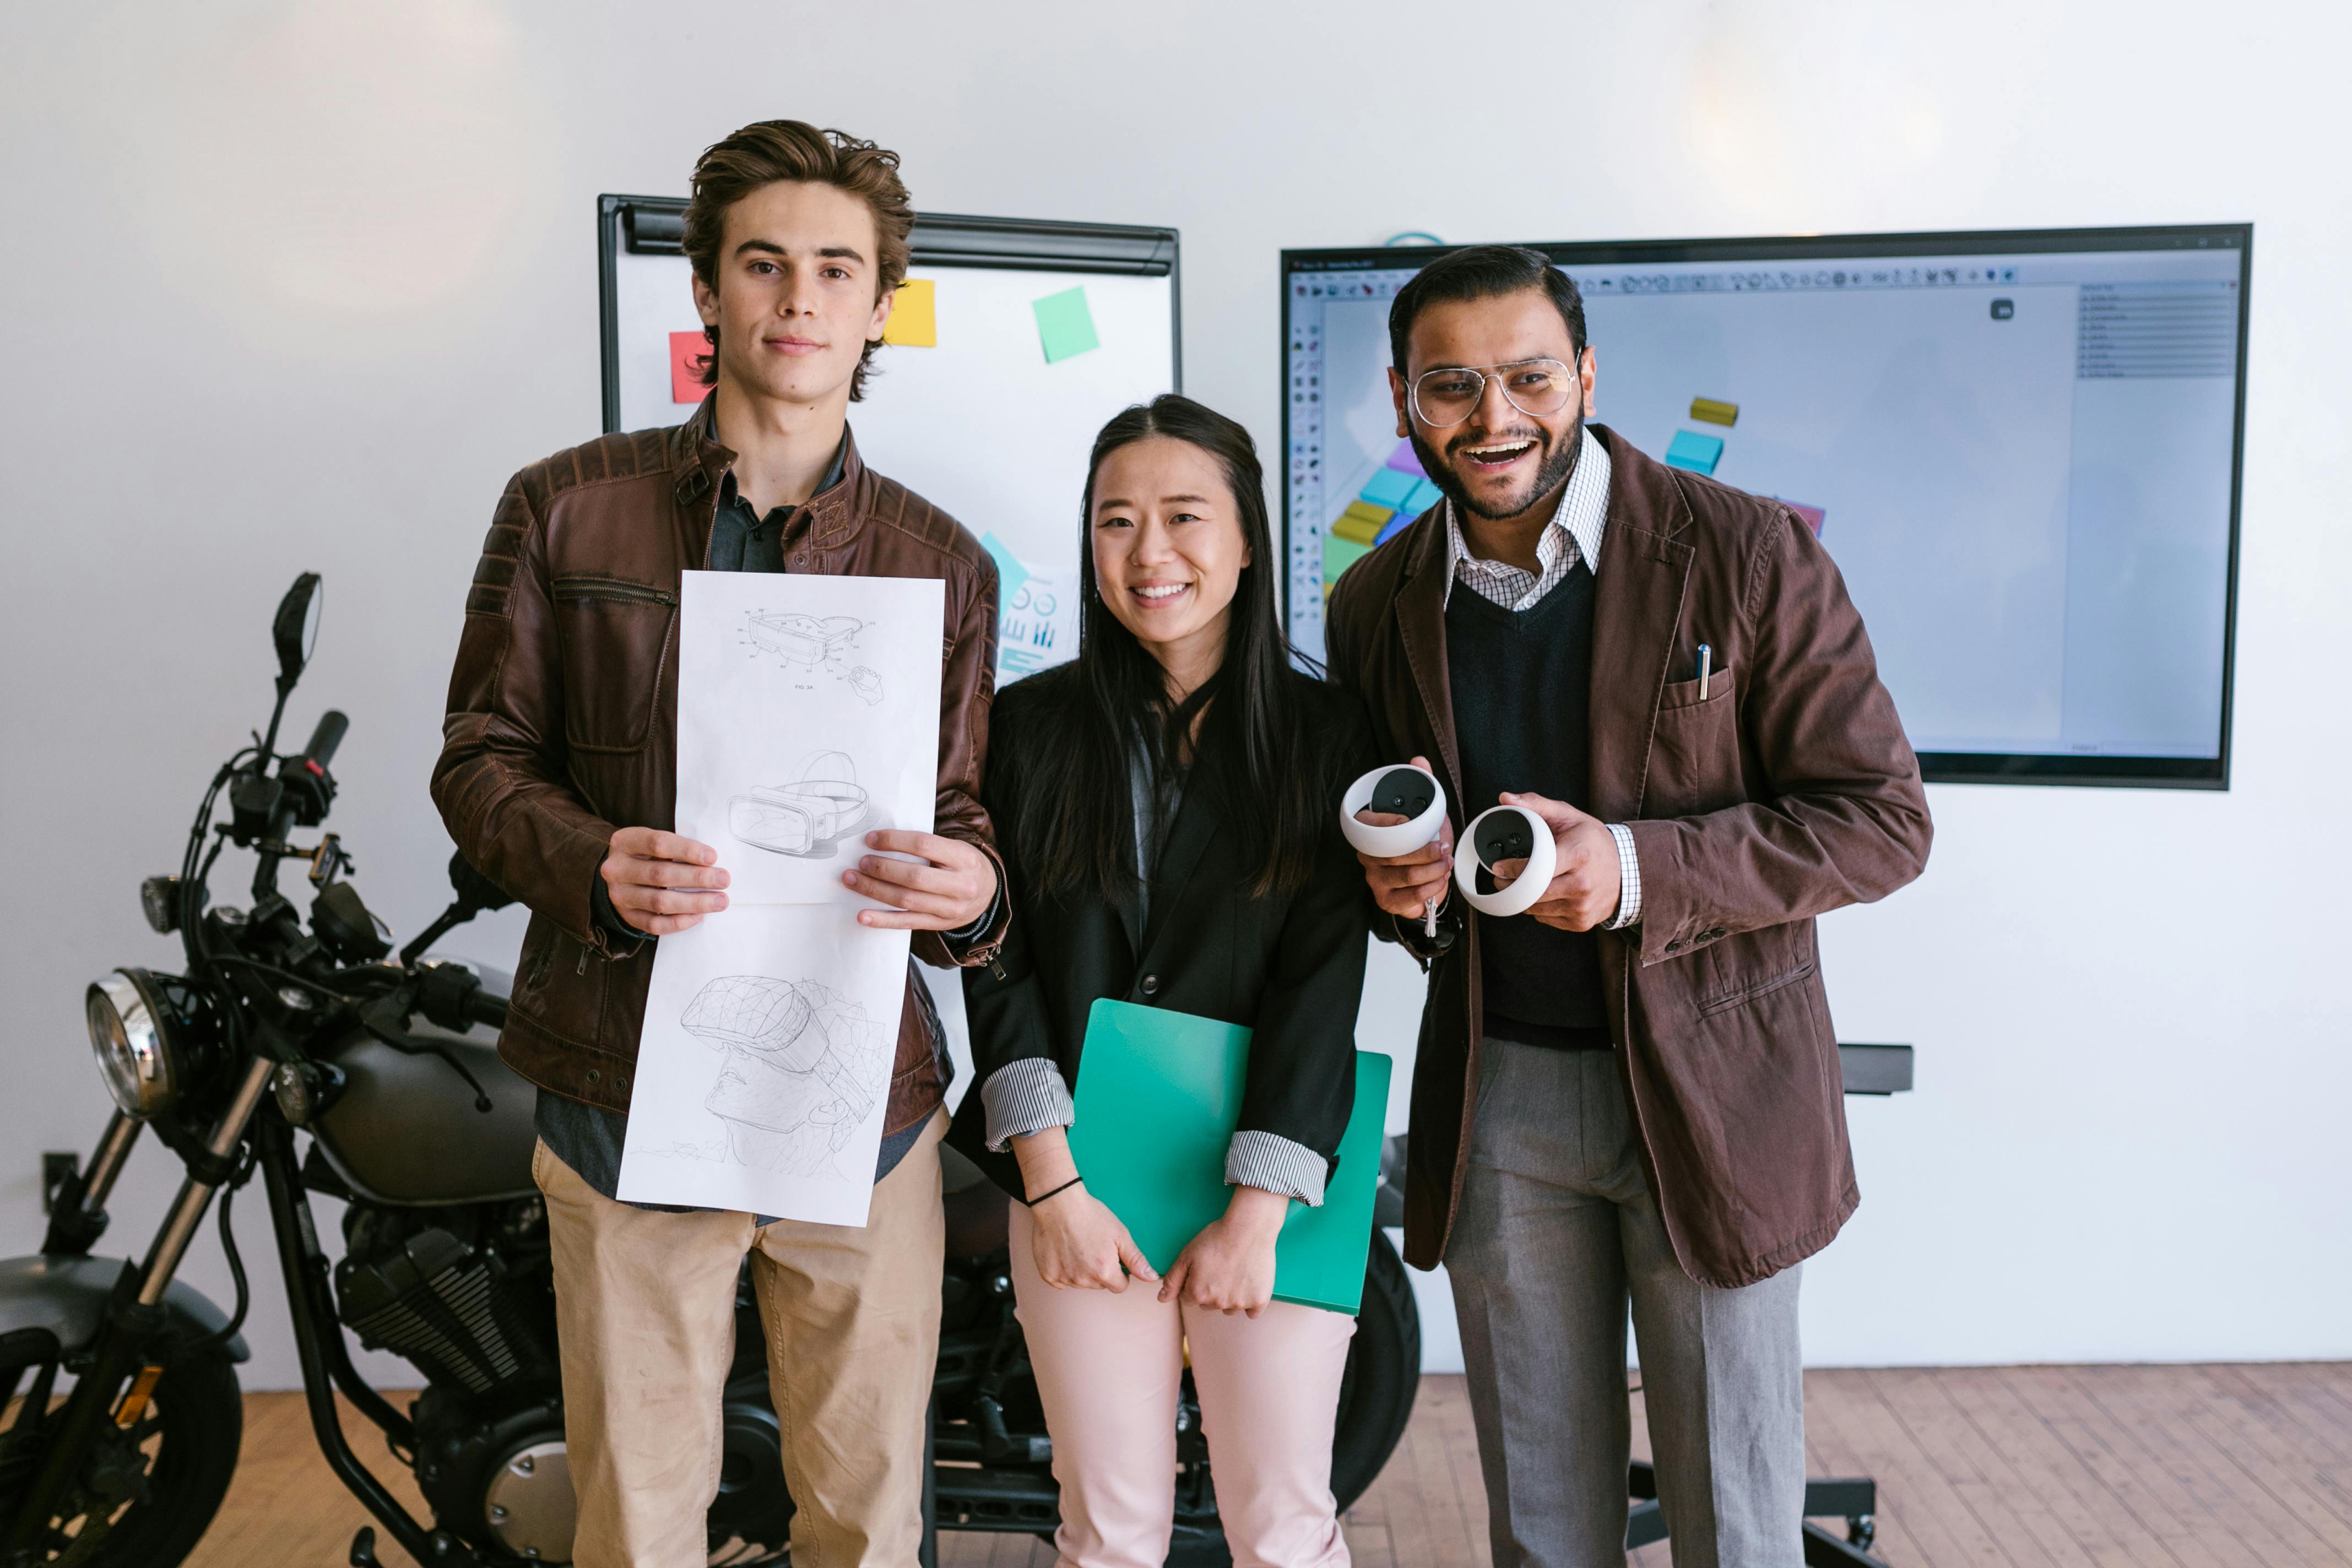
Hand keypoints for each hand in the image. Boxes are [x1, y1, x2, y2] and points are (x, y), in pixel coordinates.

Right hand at [600, 827, 727, 934]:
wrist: (620, 874)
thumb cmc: (647, 854)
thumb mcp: (654, 841)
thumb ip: (677, 846)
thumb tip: (712, 861)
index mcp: (625, 842)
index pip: (657, 844)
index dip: (687, 851)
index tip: (712, 857)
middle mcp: (617, 869)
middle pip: (660, 874)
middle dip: (697, 878)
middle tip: (723, 880)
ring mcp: (620, 895)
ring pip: (659, 903)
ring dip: (694, 903)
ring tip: (719, 901)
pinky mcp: (627, 917)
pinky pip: (655, 925)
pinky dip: (679, 922)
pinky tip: (699, 916)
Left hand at [845, 830, 995, 930]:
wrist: (989, 894)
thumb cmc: (964, 866)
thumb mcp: (956, 849)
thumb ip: (928, 846)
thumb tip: (882, 840)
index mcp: (964, 858)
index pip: (924, 845)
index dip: (894, 841)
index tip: (871, 839)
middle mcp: (960, 885)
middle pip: (913, 876)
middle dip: (881, 869)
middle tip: (861, 862)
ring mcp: (950, 909)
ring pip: (906, 900)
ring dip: (874, 890)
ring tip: (852, 880)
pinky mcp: (939, 924)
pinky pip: (906, 923)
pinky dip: (882, 920)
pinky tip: (863, 916)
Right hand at [1027, 1184, 1156, 1290]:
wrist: (1058, 1204)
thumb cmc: (1091, 1216)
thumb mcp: (1120, 1235)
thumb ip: (1136, 1260)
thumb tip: (1152, 1278)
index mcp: (1105, 1272)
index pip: (1120, 1286)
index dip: (1119, 1272)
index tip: (1112, 1256)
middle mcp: (1084, 1280)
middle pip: (1099, 1284)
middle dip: (1100, 1270)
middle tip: (1093, 1246)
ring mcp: (1064, 1279)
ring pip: (1081, 1282)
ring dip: (1081, 1270)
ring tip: (1078, 1245)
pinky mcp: (1048, 1275)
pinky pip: (1061, 1281)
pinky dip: (1064, 1270)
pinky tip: (1064, 1251)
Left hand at [1159, 1186, 1288, 1316]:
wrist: (1249, 1228)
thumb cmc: (1216, 1237)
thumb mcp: (1187, 1254)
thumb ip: (1172, 1279)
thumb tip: (1162, 1299)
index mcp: (1197, 1293)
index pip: (1189, 1299)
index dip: (1194, 1282)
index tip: (1204, 1268)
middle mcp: (1217, 1303)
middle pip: (1209, 1305)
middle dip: (1211, 1291)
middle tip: (1220, 1267)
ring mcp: (1239, 1303)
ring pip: (1230, 1309)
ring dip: (1230, 1297)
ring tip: (1235, 1272)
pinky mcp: (1258, 1300)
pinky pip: (1252, 1311)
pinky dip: (1250, 1301)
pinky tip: (1249, 1283)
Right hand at [1355, 754, 1453, 922]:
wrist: (1426, 879)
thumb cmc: (1421, 844)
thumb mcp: (1425, 814)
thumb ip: (1422, 785)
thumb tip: (1419, 760)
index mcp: (1368, 831)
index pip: (1373, 824)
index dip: (1394, 823)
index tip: (1416, 824)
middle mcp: (1367, 855)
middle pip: (1394, 854)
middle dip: (1427, 852)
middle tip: (1444, 849)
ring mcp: (1374, 879)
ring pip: (1407, 875)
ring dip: (1434, 870)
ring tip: (1446, 864)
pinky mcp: (1386, 900)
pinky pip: (1411, 896)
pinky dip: (1433, 887)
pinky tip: (1440, 879)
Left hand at [1496, 791, 1621, 931]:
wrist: (1627, 870)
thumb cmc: (1593, 841)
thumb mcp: (1569, 815)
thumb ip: (1536, 804)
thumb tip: (1505, 798)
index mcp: (1580, 855)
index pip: (1537, 868)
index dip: (1513, 869)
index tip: (1498, 867)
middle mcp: (1583, 884)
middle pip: (1533, 893)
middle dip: (1510, 887)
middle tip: (1500, 880)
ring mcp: (1583, 906)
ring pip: (1536, 909)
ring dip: (1522, 899)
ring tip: (1518, 886)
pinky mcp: (1581, 922)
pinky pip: (1547, 919)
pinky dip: (1538, 909)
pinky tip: (1541, 895)